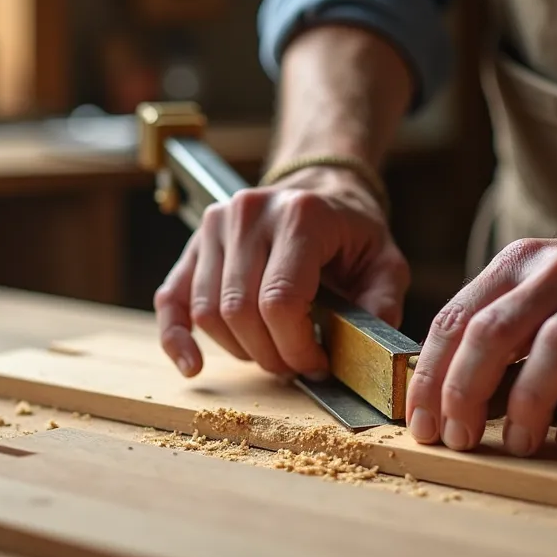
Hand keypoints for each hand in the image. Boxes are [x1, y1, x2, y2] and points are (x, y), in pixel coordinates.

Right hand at [154, 167, 409, 378]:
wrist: (318, 191)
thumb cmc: (351, 235)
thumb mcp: (385, 263)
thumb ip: (382, 305)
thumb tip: (371, 354)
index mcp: (301, 215)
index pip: (280, 301)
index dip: (297, 348)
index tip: (318, 364)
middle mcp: (250, 213)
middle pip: (240, 311)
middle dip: (270, 354)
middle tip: (297, 365)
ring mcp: (215, 225)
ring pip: (208, 312)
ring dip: (239, 349)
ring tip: (271, 351)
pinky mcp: (194, 243)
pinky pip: (172, 298)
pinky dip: (176, 337)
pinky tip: (194, 365)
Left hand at [405, 224, 556, 455]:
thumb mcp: (536, 289)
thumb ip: (494, 329)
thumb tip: (444, 397)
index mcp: (517, 263)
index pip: (455, 318)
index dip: (431, 376)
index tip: (421, 423)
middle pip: (494, 332)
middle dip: (466, 391)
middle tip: (459, 438)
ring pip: (554, 347)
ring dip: (527, 404)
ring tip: (518, 444)